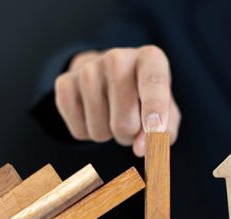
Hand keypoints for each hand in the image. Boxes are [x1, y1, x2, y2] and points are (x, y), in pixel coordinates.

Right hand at [54, 45, 180, 156]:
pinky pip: (79, 132)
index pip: (154, 84)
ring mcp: (88, 69)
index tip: (155, 130)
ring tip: (113, 113)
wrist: (109, 73)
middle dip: (130, 135)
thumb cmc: (145, 97)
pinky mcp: (64, 83)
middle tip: (132, 121)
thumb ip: (165, 132)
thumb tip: (141, 149)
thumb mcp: (167, 111)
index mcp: (150, 59)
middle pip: (124, 123)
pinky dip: (89, 133)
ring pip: (100, 131)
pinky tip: (94, 112)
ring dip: (109, 134)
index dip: (155, 108)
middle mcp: (118, 57)